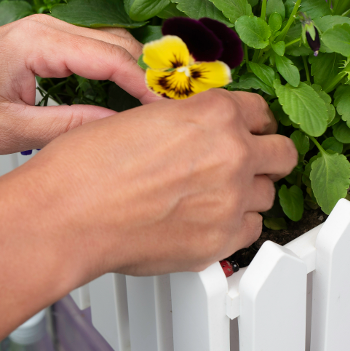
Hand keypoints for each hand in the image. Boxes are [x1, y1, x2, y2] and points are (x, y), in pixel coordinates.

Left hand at [0, 15, 161, 153]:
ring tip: (153, 109)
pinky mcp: (44, 39)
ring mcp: (47, 29)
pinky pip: (92, 49)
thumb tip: (116, 130)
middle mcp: (48, 26)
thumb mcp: (8, 130)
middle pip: (120, 44)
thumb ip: (66, 127)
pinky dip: (114, 70)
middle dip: (149, 76)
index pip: (113, 59)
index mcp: (39, 42)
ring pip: (110, 44)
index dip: (146, 86)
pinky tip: (123, 99)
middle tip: (170, 114)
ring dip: (133, 72)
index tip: (169, 114)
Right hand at [13, 89, 297, 278]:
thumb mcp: (144, 116)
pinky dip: (236, 225)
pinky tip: (210, 219)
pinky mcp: (221, 240)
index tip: (247, 130)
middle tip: (246, 161)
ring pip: (269, 193)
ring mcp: (231, 199)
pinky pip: (252, 230)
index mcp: (214, 113)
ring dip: (249, 192)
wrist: (67, 214)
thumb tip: (200, 128)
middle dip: (266, 155)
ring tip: (216, 194)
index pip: (261, 111)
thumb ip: (187, 120)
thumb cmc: (88, 165)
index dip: (251, 122)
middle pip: (282, 152)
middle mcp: (232, 152)